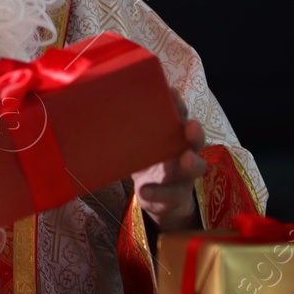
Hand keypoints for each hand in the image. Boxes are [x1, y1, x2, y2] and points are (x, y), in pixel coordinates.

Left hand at [132, 98, 206, 231]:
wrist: (158, 200)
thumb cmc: (147, 163)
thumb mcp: (139, 147)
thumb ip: (128, 132)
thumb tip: (96, 110)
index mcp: (173, 136)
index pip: (180, 117)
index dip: (178, 106)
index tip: (171, 93)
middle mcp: (184, 153)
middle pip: (195, 140)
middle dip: (195, 132)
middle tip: (190, 125)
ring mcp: (184, 176)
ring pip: (196, 168)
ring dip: (192, 162)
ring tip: (186, 159)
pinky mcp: (176, 196)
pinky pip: (170, 194)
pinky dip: (158, 192)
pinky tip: (144, 190)